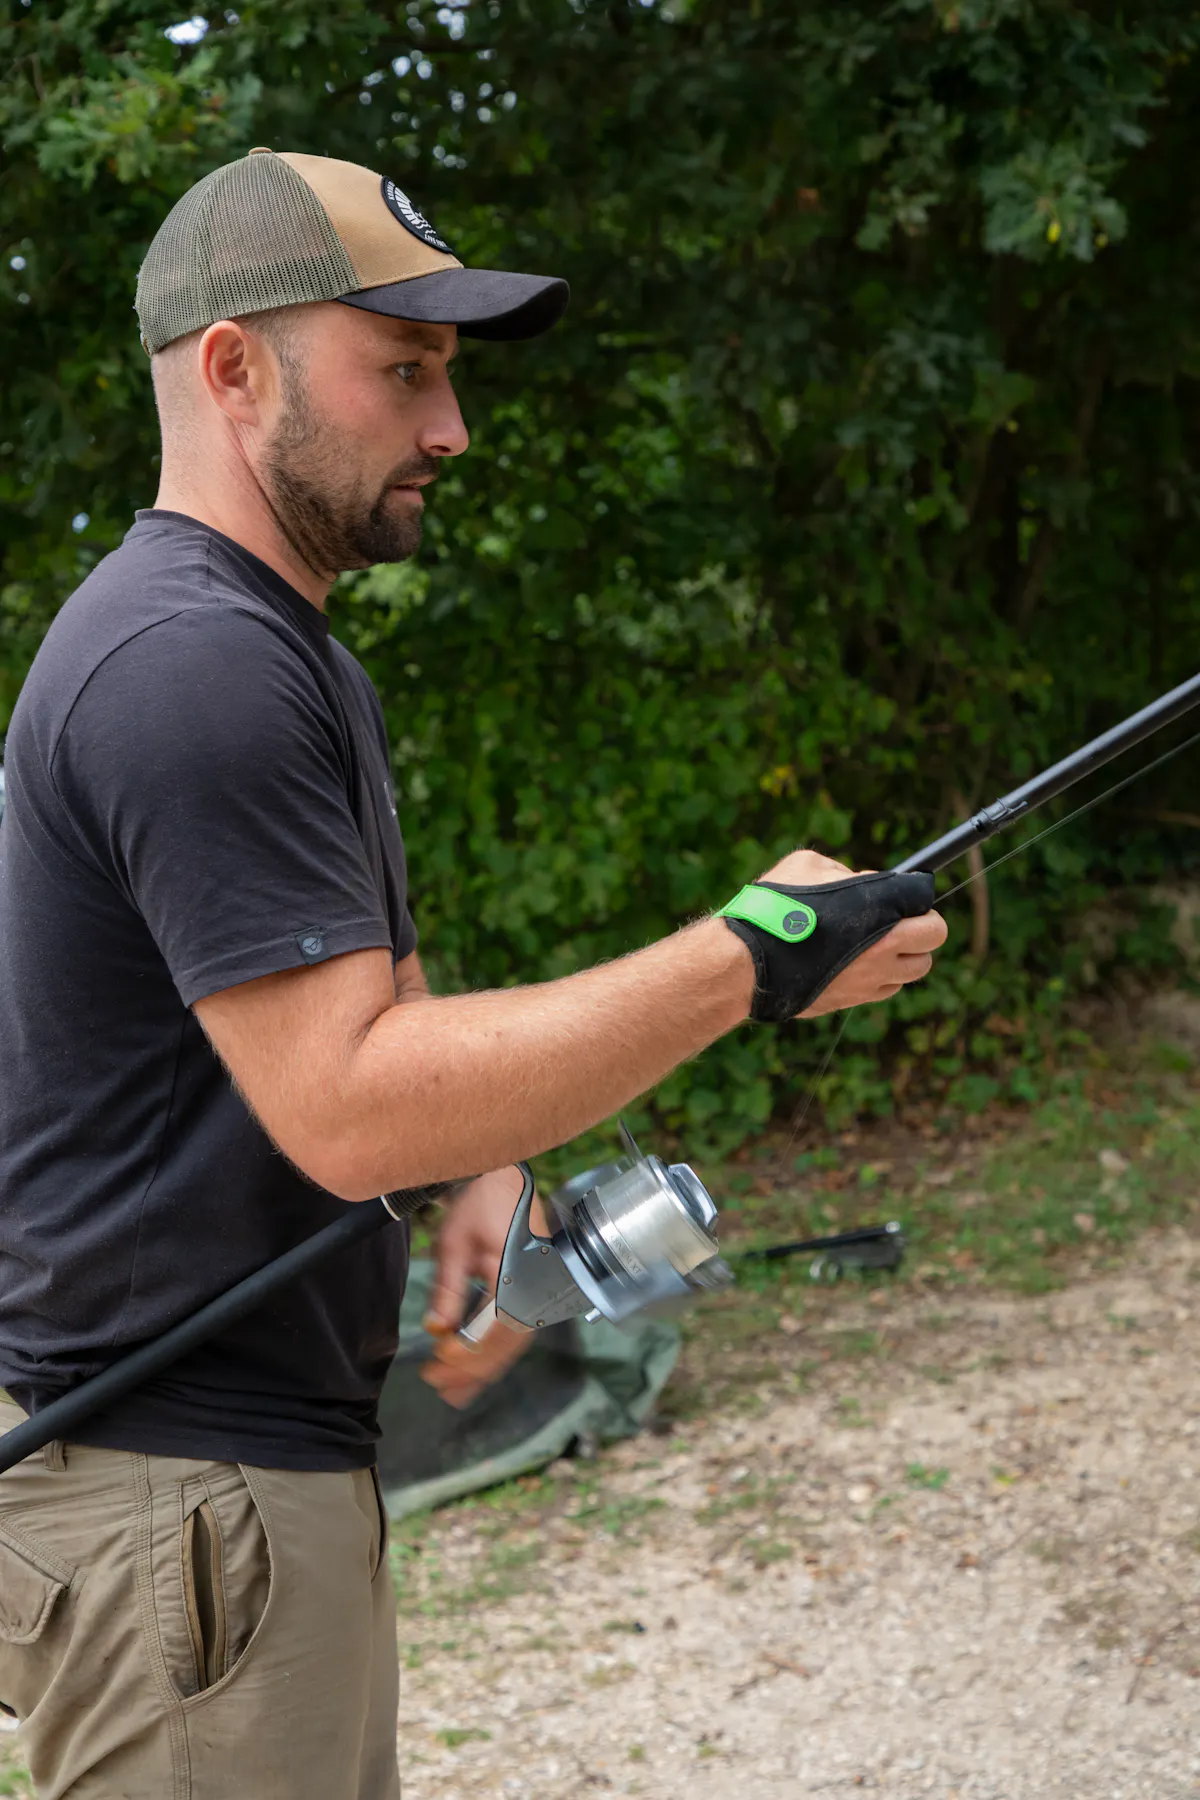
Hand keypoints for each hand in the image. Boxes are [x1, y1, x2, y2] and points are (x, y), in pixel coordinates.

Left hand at [419, 1164, 548, 1409]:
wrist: (509, 1181)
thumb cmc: (481, 1206)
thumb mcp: (455, 1244)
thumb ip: (448, 1289)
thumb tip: (436, 1330)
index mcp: (518, 1276)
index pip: (494, 1328)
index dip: (466, 1351)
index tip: (437, 1361)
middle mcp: (535, 1290)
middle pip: (505, 1344)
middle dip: (470, 1368)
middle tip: (436, 1382)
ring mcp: (539, 1294)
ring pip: (512, 1344)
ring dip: (482, 1367)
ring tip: (452, 1389)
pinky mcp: (534, 1294)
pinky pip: (515, 1332)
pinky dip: (493, 1352)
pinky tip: (471, 1366)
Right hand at [758, 846, 947, 1017]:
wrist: (748, 963)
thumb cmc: (773, 908)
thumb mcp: (808, 866)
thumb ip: (844, 872)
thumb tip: (859, 882)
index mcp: (879, 906)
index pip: (923, 895)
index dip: (914, 891)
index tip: (901, 892)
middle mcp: (885, 945)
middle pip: (935, 935)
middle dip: (923, 924)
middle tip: (900, 919)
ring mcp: (872, 978)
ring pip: (917, 968)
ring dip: (906, 954)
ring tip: (878, 943)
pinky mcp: (855, 1000)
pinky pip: (887, 988)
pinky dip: (883, 977)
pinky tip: (856, 964)